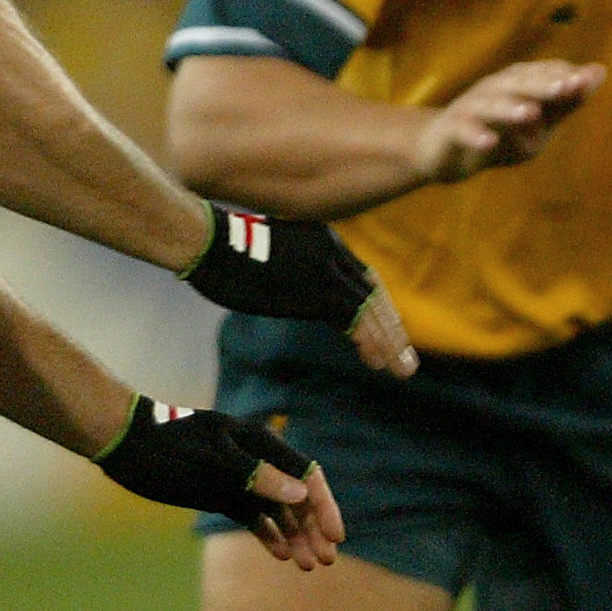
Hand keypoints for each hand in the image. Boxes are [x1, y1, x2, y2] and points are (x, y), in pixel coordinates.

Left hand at [93, 395, 346, 570]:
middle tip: (326, 561)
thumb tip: (301, 494)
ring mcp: (239, 479)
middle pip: (296, 497)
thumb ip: (257, 477)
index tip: (336, 537)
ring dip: (294, 536)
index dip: (325, 507)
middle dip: (313, 528)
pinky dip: (267, 534)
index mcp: (261, 444)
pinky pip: (253, 516)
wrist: (124, 443)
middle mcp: (257, 461)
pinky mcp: (220, 494)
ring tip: (306, 566)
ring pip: (277, 511)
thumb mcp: (212, 462)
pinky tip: (280, 554)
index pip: (306, 476)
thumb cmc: (167, 448)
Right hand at [183, 204, 418, 377]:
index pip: (363, 279)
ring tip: (402, 370)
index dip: (379, 308)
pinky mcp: (314, 291)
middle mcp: (332, 253)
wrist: (206, 240)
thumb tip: (290, 289)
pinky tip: (378, 363)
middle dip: (392, 328)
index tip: (390, 331)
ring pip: (369, 311)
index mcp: (324, 241)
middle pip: (373, 295)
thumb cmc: (221, 248)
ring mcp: (326, 271)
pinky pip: (352, 321)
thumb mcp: (269, 252)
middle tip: (406, 359)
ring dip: (389, 343)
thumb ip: (292, 270)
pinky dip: (369, 342)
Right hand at [415, 60, 602, 184]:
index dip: (562, 75)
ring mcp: (470, 108)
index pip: (542, 73)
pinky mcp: (451, 130)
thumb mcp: (540, 122)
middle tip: (566, 87)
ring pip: (490, 104)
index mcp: (516, 83)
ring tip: (530, 113)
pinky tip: (488, 141)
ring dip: (510, 108)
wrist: (447, 153)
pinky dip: (475, 135)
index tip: (584, 79)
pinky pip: (463, 131)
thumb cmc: (502, 134)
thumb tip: (600, 71)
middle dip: (542, 84)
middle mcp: (493, 88)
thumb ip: (567, 101)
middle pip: (518, 83)